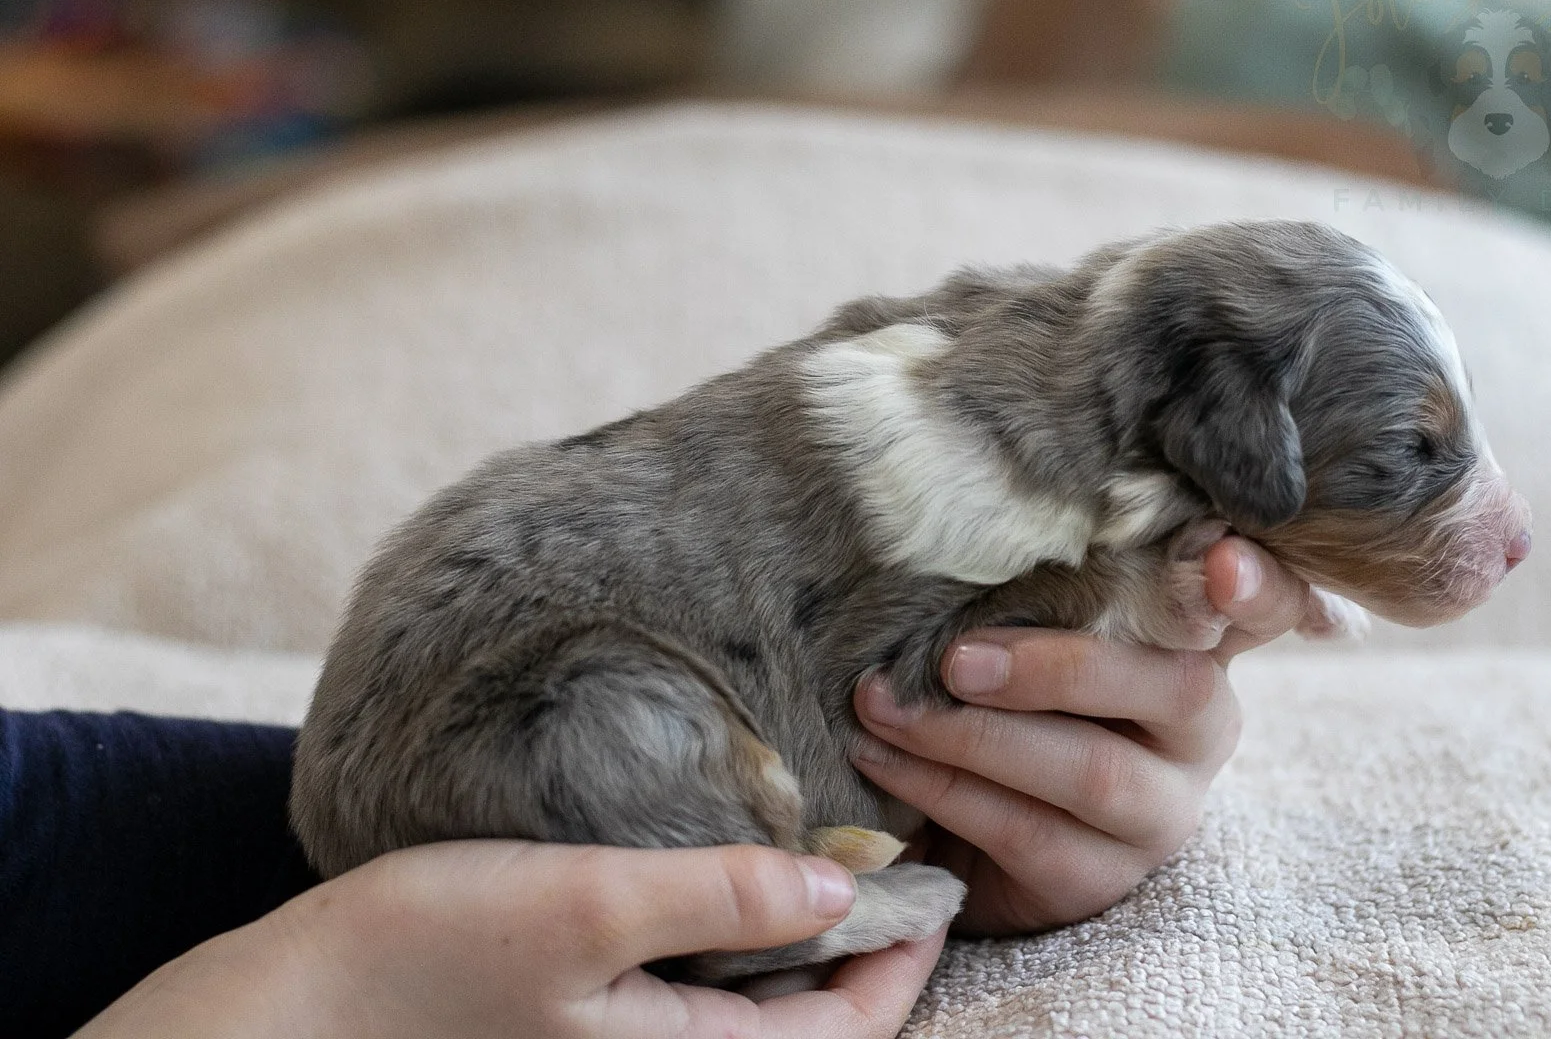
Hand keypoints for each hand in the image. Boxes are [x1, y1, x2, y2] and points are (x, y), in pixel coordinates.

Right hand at [78, 840, 944, 1038]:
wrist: (292, 1008)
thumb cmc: (428, 955)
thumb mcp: (589, 904)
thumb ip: (722, 895)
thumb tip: (846, 885)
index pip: (846, 1033)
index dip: (908, 956)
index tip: (942, 876)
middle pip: (810, 1024)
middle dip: (869, 945)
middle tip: (901, 851)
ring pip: (756, 1003)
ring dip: (806, 934)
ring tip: (836, 846)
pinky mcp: (587, 1019)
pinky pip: (697, 986)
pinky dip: (738, 931)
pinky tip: (735, 867)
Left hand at [853, 535, 1343, 935]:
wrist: (967, 817)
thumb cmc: (1005, 685)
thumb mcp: (1031, 620)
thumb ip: (1044, 581)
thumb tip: (974, 514)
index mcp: (1199, 643)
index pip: (1266, 606)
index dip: (1256, 584)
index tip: (1223, 560)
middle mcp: (1203, 728)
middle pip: (1173, 690)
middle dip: (1056, 668)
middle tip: (955, 657)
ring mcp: (1163, 811)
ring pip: (1093, 770)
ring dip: (971, 736)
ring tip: (885, 705)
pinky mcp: (1102, 877)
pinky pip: (1026, 831)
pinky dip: (940, 787)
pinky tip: (881, 758)